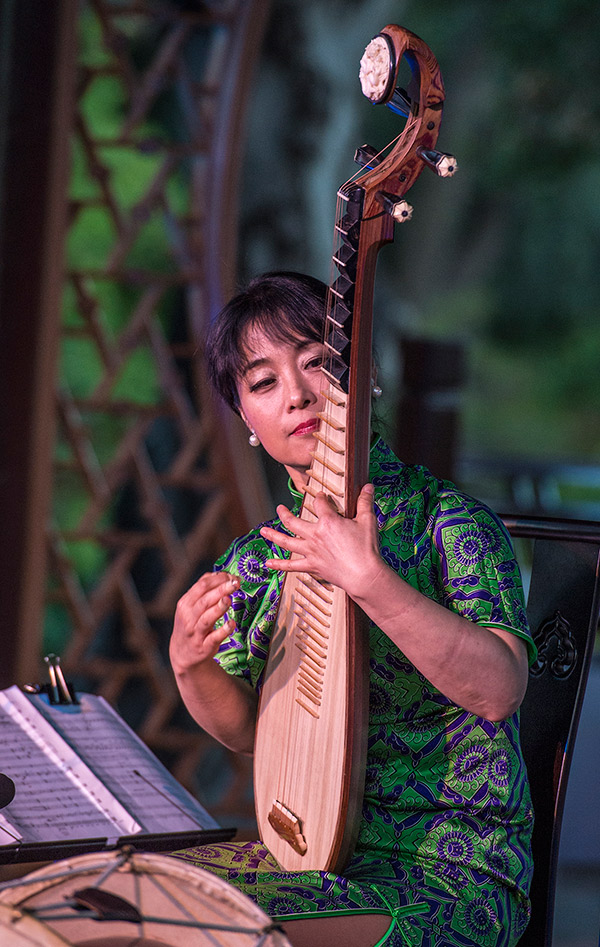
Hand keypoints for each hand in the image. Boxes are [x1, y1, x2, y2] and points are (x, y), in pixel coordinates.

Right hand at [170, 571, 239, 676]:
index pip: (201, 586)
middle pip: (205, 600)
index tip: (232, 576)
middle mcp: (188, 617)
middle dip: (221, 589)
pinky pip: (214, 638)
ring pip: (207, 618)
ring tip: (229, 599)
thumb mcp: (190, 606)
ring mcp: (196, 633)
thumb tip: (221, 574)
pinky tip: (231, 623)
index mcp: (185, 604)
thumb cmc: (191, 624)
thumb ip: (203, 590)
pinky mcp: (204, 647)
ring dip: (219, 608)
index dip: (218, 579)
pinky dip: (223, 630)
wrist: (183, 654)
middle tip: (236, 583)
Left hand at [259, 483, 382, 598]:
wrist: (364, 575)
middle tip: (279, 508)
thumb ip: (365, 502)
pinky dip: (279, 565)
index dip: (320, 497)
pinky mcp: (312, 566)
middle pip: (294, 522)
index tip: (321, 496)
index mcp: (328, 522)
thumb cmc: (366, 549)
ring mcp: (311, 551)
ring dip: (273, 535)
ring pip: (287, 542)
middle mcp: (315, 535)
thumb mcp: (367, 521)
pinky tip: (268, 563)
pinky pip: (291, 566)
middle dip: (284, 513)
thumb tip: (368, 486)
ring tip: (263, 531)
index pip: (320, 503)